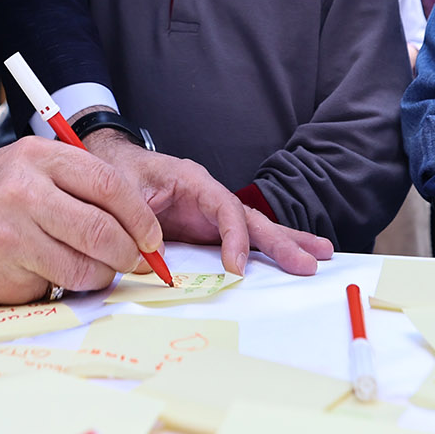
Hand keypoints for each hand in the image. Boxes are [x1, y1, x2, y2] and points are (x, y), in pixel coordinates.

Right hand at [0, 138, 162, 304]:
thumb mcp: (31, 164)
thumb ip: (81, 185)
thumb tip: (141, 227)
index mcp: (39, 157)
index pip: (110, 187)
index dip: (140, 218)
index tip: (151, 237)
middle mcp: (23, 193)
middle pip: (102, 231)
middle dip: (128, 254)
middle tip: (132, 261)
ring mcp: (9, 236)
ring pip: (84, 268)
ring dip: (100, 276)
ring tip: (92, 269)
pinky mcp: (0, 274)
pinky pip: (53, 287)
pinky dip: (60, 285)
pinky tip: (44, 271)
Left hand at [82, 130, 331, 276]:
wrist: (114, 166)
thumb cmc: (119, 174)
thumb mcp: (122, 191)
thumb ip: (136, 219)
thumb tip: (157, 257)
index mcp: (192, 181)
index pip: (224, 207)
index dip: (234, 237)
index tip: (236, 267)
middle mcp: (209, 196)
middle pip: (251, 218)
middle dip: (281, 240)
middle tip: (310, 261)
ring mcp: (212, 213)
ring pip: (255, 227)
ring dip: (287, 242)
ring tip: (321, 255)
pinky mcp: (208, 229)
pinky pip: (243, 239)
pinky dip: (267, 249)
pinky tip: (292, 256)